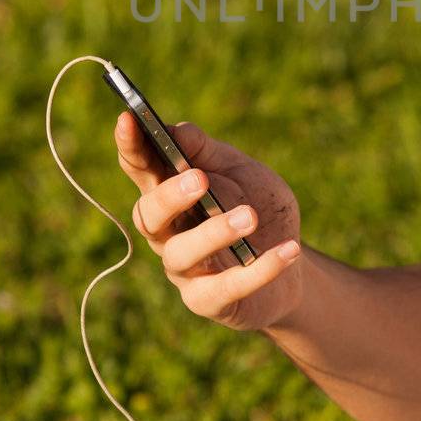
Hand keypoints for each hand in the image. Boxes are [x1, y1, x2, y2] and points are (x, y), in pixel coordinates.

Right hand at [114, 113, 304, 331]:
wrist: (292, 261)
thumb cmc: (259, 207)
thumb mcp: (242, 171)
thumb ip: (210, 153)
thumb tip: (178, 130)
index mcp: (170, 193)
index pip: (140, 168)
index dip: (130, 146)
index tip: (128, 119)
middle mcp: (168, 233)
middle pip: (149, 216)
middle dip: (169, 196)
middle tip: (198, 179)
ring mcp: (185, 270)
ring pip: (181, 253)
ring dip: (215, 232)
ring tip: (250, 217)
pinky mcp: (209, 301)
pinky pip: (227, 288)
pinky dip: (260, 269)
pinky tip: (289, 249)